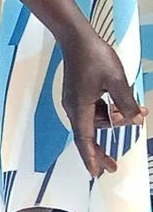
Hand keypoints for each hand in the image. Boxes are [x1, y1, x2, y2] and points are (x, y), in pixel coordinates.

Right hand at [59, 28, 141, 177]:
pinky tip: (124, 107)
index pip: (85, 139)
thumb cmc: (95, 58)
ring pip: (95, 121)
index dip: (90, 157)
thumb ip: (126, 102)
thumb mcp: (116, 81)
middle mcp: (74, 107)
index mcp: (80, 107)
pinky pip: (95, 110)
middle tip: (113, 166)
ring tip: (136, 116)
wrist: (76, 39)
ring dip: (113, 123)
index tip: (96, 173)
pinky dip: (109, 113)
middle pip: (87, 135)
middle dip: (100, 151)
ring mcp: (76, 100)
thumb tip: (136, 120)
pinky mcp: (79, 93)